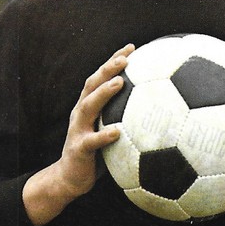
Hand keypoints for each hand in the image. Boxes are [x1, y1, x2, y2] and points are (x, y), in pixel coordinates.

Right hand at [59, 43, 134, 198]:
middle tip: (126, 57)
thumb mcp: (108, 128)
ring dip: (104, 92)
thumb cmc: (96, 152)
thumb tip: (156, 107)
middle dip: (108, 67)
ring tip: (120, 82)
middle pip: (92, 84)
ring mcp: (78, 129)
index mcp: (88, 105)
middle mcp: (81, 112)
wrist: (69, 178)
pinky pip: (91, 141)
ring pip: (88, 106)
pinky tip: (117, 132)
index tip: (131, 47)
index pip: (101, 77)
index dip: (113, 60)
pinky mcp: (79, 149)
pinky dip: (103, 135)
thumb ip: (123, 116)